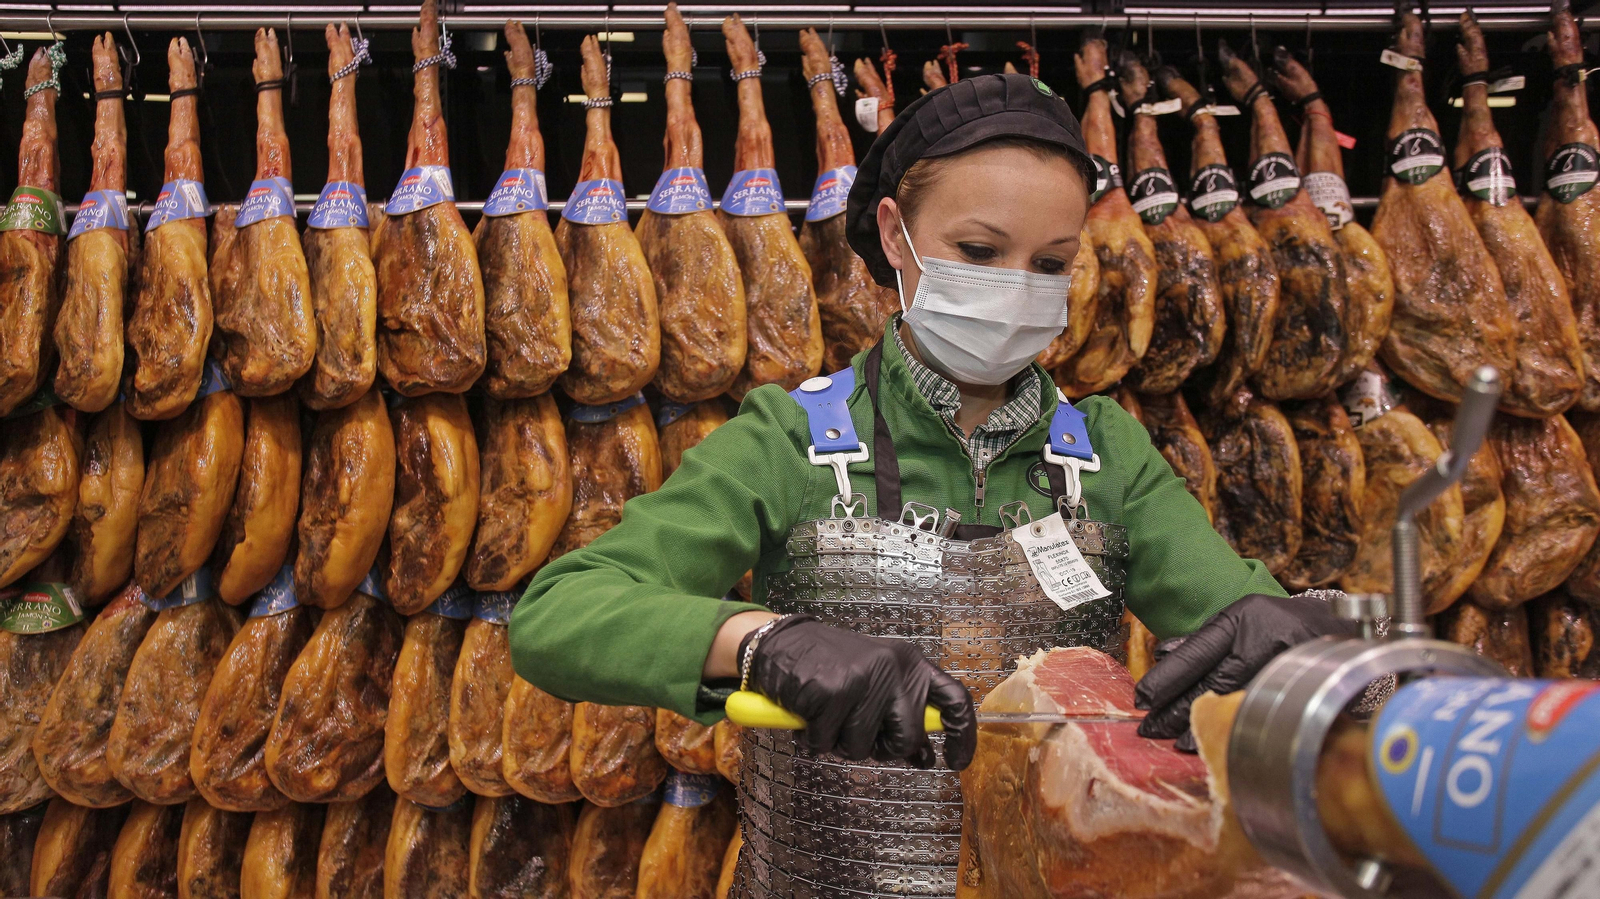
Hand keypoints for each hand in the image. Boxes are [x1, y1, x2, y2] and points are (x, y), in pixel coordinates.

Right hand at [740, 615, 976, 769]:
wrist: (782, 641)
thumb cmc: (831, 665)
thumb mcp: (877, 681)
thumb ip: (901, 713)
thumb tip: (924, 756)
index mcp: (910, 663)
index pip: (954, 699)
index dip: (962, 735)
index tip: (957, 761)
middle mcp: (892, 668)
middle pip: (906, 740)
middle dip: (881, 749)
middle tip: (857, 733)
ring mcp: (862, 680)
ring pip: (862, 748)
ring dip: (839, 743)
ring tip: (827, 715)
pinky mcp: (830, 692)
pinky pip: (826, 743)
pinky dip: (812, 738)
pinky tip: (807, 715)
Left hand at [1134, 593, 1354, 749]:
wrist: (1337, 628)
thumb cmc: (1276, 623)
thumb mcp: (1238, 619)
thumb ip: (1201, 640)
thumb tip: (1161, 654)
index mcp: (1241, 621)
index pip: (1196, 653)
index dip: (1167, 678)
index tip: (1142, 699)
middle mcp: (1262, 643)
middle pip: (1211, 682)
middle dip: (1177, 709)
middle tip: (1149, 729)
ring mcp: (1284, 669)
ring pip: (1234, 702)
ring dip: (1202, 725)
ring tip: (1175, 742)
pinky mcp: (1301, 691)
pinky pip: (1258, 714)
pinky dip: (1233, 730)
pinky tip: (1215, 744)